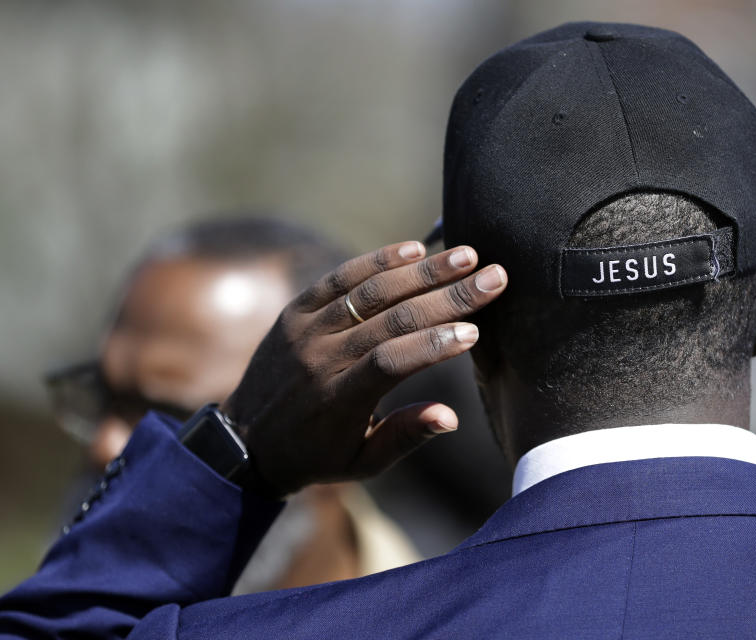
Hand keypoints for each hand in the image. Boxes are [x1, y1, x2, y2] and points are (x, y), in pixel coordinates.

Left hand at [220, 241, 506, 496]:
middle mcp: (320, 359)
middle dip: (448, 296)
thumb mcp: (362, 464)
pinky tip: (413, 248)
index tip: (475, 331)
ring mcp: (305, 330)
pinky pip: (338, 278)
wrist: (245, 442)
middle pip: (391, 318)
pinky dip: (375, 260)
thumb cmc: (316, 456)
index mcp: (338, 400)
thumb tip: (451, 416)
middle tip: (493, 277)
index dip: (434, 344)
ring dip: (421, 270)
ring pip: (369, 291)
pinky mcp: (295, 311)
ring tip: (466, 255)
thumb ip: (405, 437)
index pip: (391, 362)